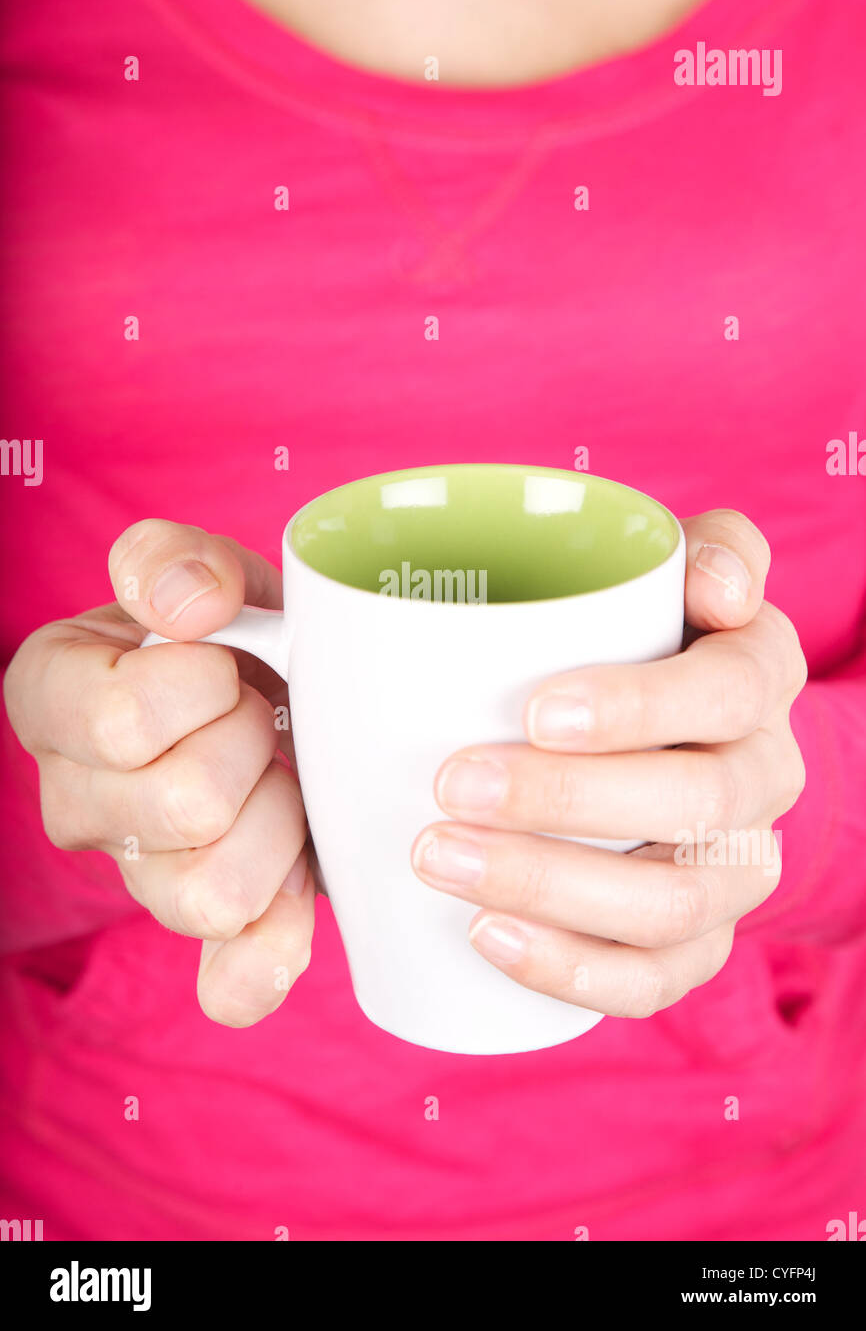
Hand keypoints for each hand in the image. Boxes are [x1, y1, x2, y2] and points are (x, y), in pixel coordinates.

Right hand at [4, 520, 313, 1026]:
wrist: (267, 686)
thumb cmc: (229, 631)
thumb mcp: (204, 574)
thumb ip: (178, 562)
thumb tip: (191, 604)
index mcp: (54, 700)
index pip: (120, 723)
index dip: (202, 689)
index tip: (225, 666)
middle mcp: (79, 800)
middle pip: (182, 807)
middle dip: (250, 749)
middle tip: (261, 719)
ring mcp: (136, 875)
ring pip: (213, 895)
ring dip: (279, 829)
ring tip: (280, 781)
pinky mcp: (206, 929)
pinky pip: (229, 980)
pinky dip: (269, 955)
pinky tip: (294, 915)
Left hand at [412, 510, 806, 1018]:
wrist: (655, 729)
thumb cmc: (630, 633)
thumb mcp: (663, 569)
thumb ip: (700, 547)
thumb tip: (718, 583)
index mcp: (759, 674)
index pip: (728, 691)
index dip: (638, 707)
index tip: (534, 711)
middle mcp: (764, 776)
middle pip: (694, 803)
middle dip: (566, 802)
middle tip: (451, 783)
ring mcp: (736, 868)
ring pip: (671, 904)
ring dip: (550, 888)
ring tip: (438, 858)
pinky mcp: (698, 939)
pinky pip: (656, 979)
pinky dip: (572, 969)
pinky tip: (486, 936)